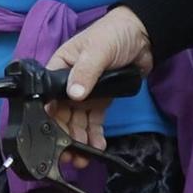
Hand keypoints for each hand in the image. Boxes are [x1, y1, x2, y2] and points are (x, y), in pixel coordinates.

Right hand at [46, 7, 155, 155]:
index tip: (50, 135)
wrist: (143, 36)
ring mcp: (85, 93)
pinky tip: (96, 148)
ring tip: (81, 158)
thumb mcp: (97, 50)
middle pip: (61, 113)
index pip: (49, 95)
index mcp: (60, 66)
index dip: (49, 115)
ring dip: (78, 139)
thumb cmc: (114, 34)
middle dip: (63, 134)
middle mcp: (69, 82)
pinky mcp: (100, 101)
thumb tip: (74, 95)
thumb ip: (85, 72)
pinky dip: (94, 135)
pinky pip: (93, 121)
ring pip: (76, 121)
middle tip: (68, 154)